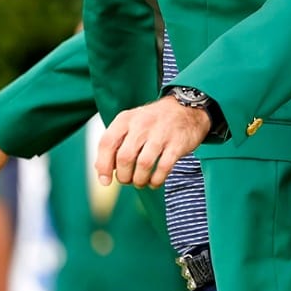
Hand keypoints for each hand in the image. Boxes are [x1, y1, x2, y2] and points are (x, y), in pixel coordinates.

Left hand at [95, 96, 210, 187]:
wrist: (187, 108)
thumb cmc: (154, 121)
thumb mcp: (131, 123)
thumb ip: (116, 143)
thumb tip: (103, 171)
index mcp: (126, 119)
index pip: (107, 143)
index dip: (103, 165)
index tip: (105, 180)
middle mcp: (142, 124)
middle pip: (125, 157)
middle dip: (123, 176)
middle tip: (127, 180)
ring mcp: (161, 134)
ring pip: (144, 164)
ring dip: (139, 180)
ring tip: (140, 182)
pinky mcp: (177, 144)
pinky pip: (163, 167)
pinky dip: (156, 180)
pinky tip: (154, 181)